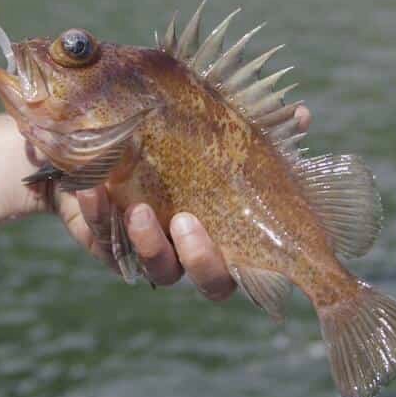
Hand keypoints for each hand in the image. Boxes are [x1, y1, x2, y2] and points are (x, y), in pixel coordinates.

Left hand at [51, 104, 311, 300]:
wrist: (98, 138)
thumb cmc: (173, 139)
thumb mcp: (216, 127)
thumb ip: (259, 126)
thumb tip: (304, 115)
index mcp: (227, 232)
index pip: (254, 269)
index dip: (259, 271)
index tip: (259, 249)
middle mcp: (192, 251)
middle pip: (209, 282)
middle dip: (201, 259)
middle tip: (187, 222)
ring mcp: (148, 251)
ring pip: (157, 268)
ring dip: (149, 243)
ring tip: (139, 211)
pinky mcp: (105, 242)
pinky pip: (101, 238)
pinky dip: (96, 214)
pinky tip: (91, 188)